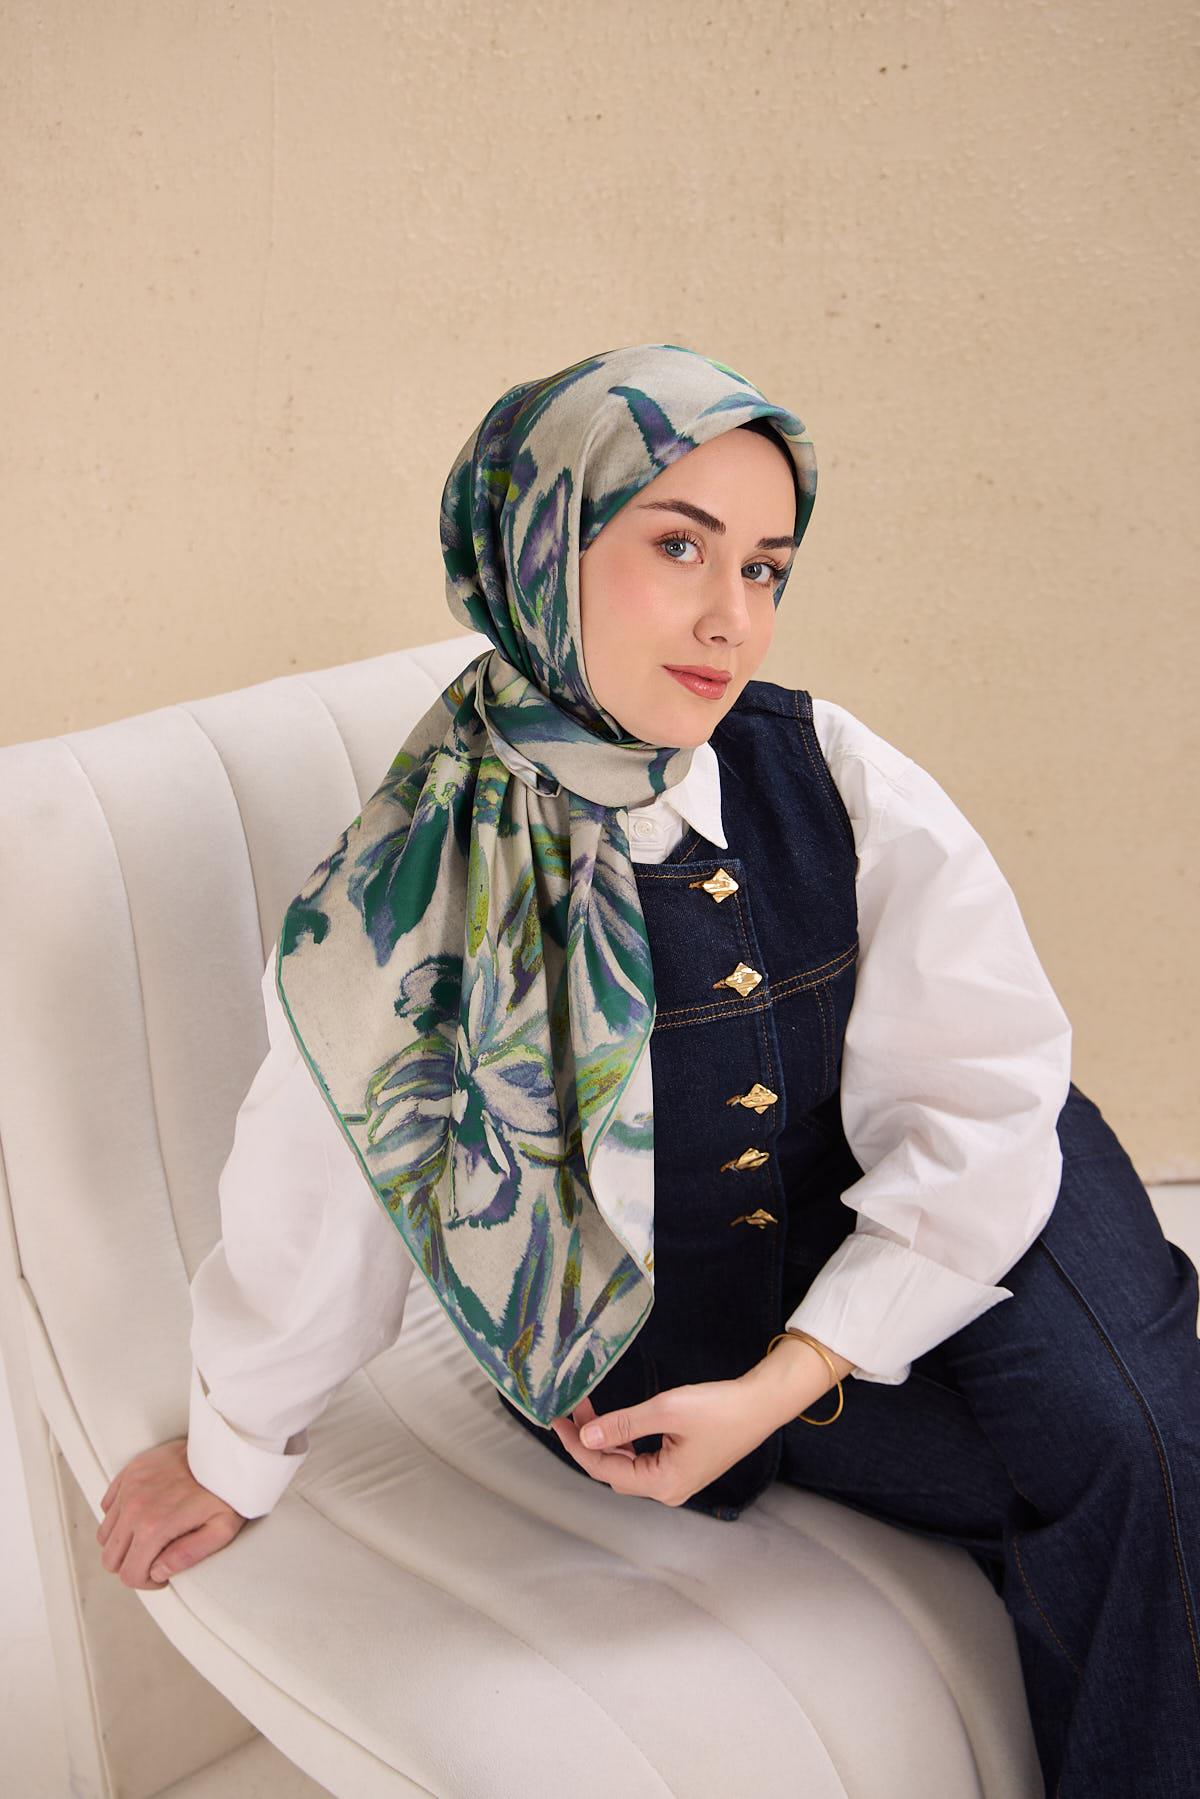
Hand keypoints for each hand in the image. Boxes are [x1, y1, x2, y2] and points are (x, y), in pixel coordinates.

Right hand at [96, 1437, 246, 1590]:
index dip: (145, 1582)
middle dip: (131, 1566)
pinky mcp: (130, 1472)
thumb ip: (188, 1556)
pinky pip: (107, 1505)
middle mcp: (134, 1507)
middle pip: (110, 1559)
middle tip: (153, 1559)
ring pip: (105, 1534)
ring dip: (122, 1543)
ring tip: (147, 1538)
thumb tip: (158, 1572)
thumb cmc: (226, 1489)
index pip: (129, 1574)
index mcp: (155, 1526)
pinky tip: (140, 1516)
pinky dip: (117, 1517)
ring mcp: (129, 1487)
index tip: (161, 1575)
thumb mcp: (221, 1529)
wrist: (224, 1450)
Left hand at [550, 1381, 777, 1508]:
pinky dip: (624, 1440)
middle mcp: (668, 1490)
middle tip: (571, 1409)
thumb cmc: (720, 1408)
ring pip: (626, 1465)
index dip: (577, 1445)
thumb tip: (586, 1436)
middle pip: (613, 1471)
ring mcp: (676, 1481)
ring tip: (588, 1410)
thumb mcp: (666, 1410)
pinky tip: (615, 1422)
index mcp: (663, 1484)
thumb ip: (623, 1423)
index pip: (604, 1469)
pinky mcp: (682, 1468)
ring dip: (606, 1439)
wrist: (761, 1404)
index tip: (557, 1420)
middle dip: (589, 1441)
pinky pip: (642, 1460)